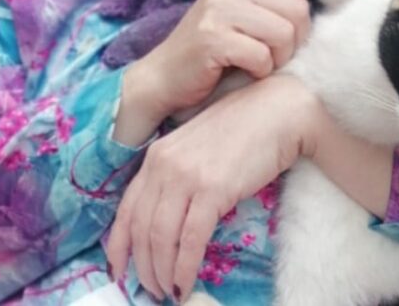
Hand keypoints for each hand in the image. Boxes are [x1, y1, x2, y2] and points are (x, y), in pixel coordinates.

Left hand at [106, 74, 322, 301]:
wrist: (279, 110)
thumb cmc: (244, 126)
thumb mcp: (197, 146)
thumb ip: (177, 173)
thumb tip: (168, 217)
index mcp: (157, 154)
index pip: (126, 208)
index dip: (118, 245)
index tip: (118, 271)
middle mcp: (164, 164)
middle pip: (141, 229)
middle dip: (143, 267)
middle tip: (151, 290)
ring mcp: (187, 176)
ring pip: (161, 239)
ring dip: (162, 273)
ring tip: (169, 292)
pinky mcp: (213, 189)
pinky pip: (191, 240)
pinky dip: (185, 269)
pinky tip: (186, 285)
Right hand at [115, 0, 366, 145]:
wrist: (162, 77)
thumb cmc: (212, 47)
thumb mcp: (246, 10)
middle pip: (298, 9)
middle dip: (295, 39)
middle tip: (273, 52)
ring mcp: (221, 6)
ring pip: (285, 33)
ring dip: (277, 57)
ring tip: (256, 61)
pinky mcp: (213, 36)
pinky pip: (263, 56)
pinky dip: (259, 71)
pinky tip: (241, 71)